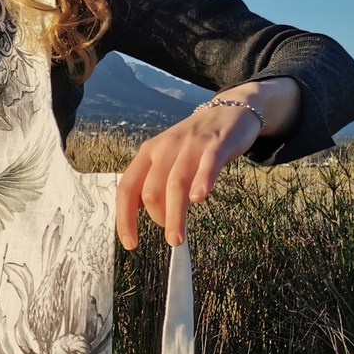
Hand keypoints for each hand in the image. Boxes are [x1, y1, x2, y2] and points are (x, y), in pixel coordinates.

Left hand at [115, 78, 299, 248]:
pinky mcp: (216, 145)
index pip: (127, 188)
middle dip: (157, 218)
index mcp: (147, 153)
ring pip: (175, 183)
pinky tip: (199, 198)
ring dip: (174, 215)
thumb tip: (138, 210)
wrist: (228, 110)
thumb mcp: (166, 158)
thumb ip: (153, 181)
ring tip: (176, 238)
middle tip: (171, 236)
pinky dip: (201, 182)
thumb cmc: (194, 144)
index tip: (130, 243)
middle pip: (150, 190)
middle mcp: (164, 148)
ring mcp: (190, 146)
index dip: (125, 218)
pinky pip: (207, 165)